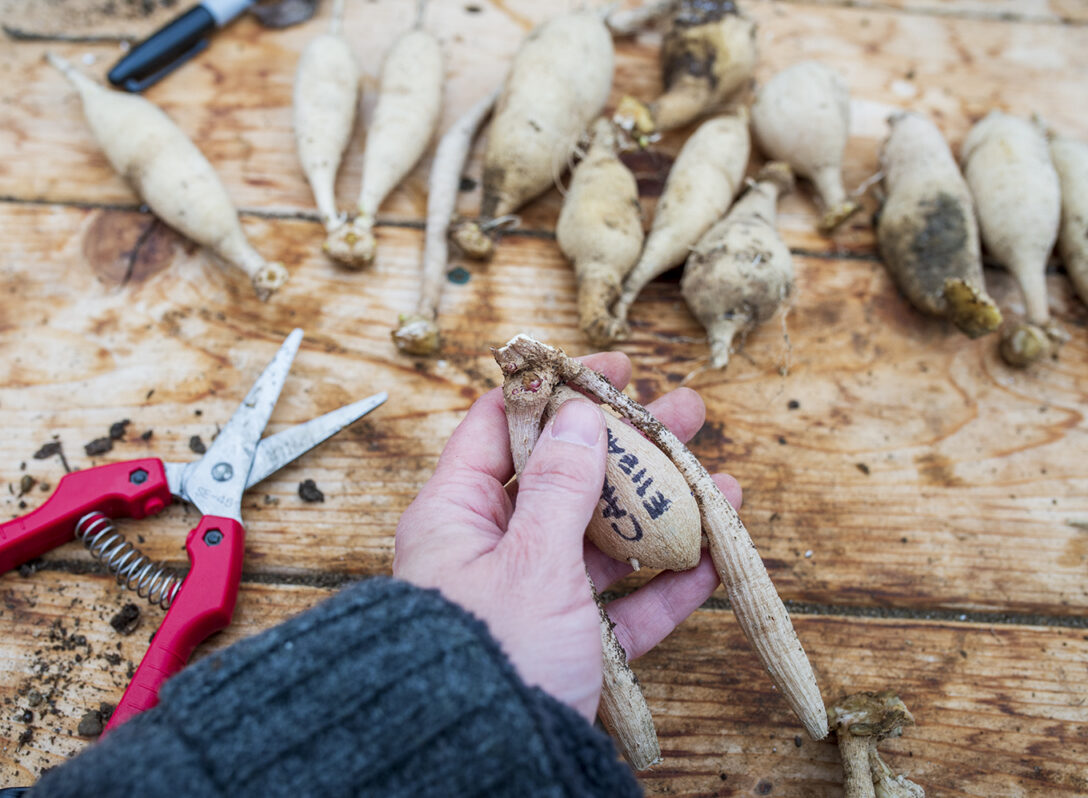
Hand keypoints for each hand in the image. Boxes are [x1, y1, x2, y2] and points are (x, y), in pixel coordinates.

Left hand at [393, 352, 741, 720]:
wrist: (481, 770)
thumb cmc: (491, 655)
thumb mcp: (530, 560)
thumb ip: (561, 485)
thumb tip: (577, 412)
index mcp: (457, 515)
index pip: (503, 426)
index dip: (557, 390)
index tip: (615, 369)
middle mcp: (492, 551)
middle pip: (567, 479)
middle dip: (632, 446)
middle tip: (687, 411)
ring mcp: (534, 601)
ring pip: (605, 541)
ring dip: (664, 512)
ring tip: (722, 477)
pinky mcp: (569, 651)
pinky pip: (623, 607)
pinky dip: (667, 586)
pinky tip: (717, 557)